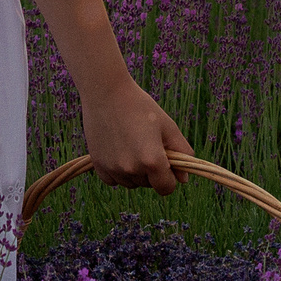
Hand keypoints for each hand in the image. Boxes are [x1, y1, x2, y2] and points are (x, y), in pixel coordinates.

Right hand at [80, 76, 193, 194]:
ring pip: (130, 183)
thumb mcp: (168, 126)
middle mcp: (131, 169)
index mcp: (152, 160)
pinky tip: (118, 151)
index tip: (166, 164)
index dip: (170, 178)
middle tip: (146, 145)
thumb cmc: (140, 106)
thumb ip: (182, 153)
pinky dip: (117, 172)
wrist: (105, 92)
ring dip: (134, 172)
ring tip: (132, 145)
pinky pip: (112, 180)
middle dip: (151, 171)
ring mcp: (113, 168)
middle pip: (148, 185)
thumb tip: (183, 179)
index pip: (166, 188)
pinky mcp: (98, 165)